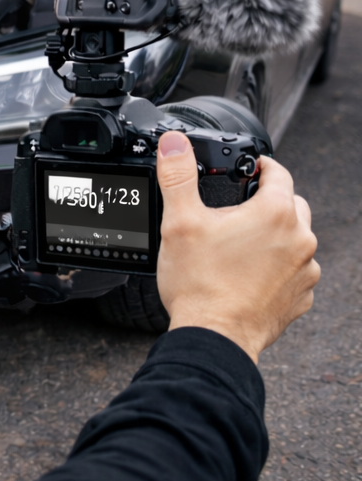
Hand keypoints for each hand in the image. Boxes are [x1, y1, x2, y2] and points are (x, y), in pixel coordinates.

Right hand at [156, 131, 320, 363]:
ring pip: (294, 239)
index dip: (260, 166)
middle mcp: (299, 240)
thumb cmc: (200, 283)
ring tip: (237, 247)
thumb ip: (178, 176)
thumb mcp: (179, 221)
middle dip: (267, 202)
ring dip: (274, 237)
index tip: (247, 169)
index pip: (278, 173)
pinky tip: (247, 275)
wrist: (215, 337)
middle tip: (236, 211)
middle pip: (290, 205)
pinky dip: (276, 268)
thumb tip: (174, 143)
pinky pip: (294, 272)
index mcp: (275, 214)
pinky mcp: (301, 297)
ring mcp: (305, 271)